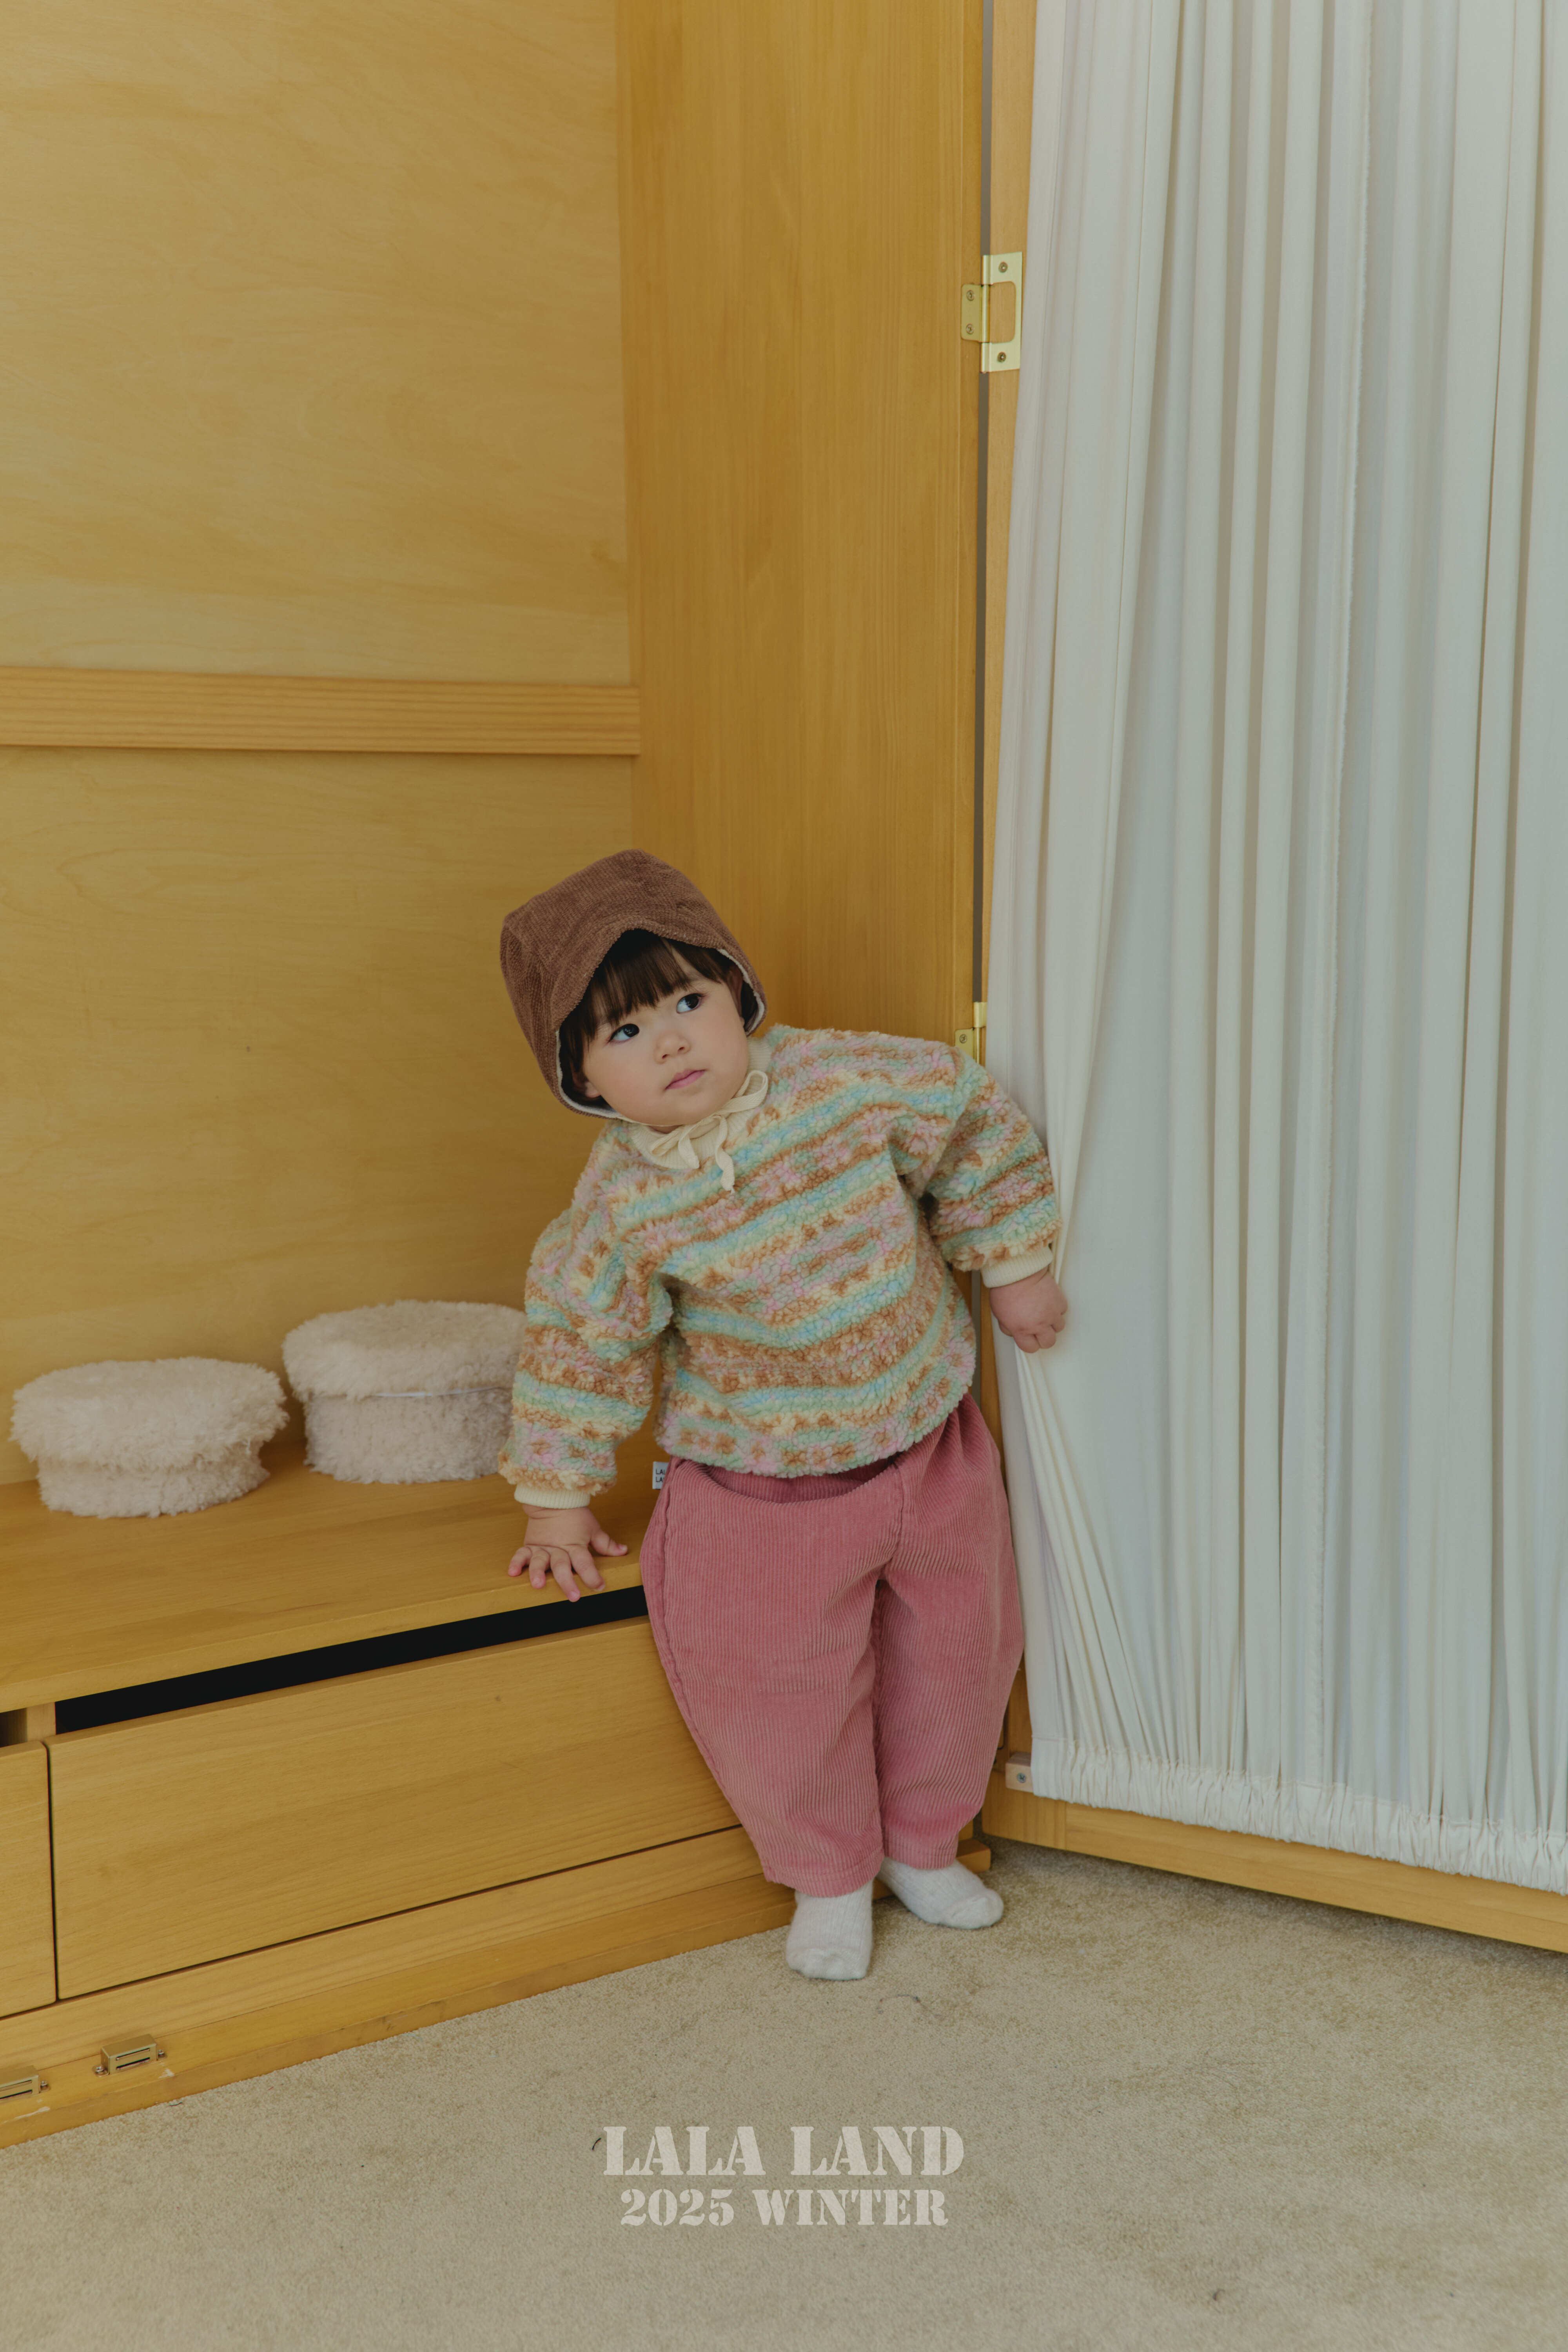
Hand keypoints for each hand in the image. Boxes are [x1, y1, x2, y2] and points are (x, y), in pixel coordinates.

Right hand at [506, 1507, 626, 1600]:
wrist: (554, 1498)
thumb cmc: (575, 1515)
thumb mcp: (593, 1529)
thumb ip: (606, 1543)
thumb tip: (623, 1551)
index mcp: (575, 1545)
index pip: (585, 1562)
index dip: (592, 1575)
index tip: (599, 1586)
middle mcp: (558, 1549)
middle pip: (562, 1566)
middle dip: (567, 1582)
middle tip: (573, 1596)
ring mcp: (542, 1547)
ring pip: (540, 1562)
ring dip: (538, 1573)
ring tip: (538, 1584)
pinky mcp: (530, 1545)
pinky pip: (521, 1554)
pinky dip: (516, 1562)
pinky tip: (513, 1572)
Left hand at [988, 1267, 1067, 1352]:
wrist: (1017, 1271)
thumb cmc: (1004, 1290)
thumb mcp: (999, 1314)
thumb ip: (1008, 1327)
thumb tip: (1015, 1332)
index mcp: (1022, 1330)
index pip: (1031, 1348)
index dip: (1029, 1343)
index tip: (1028, 1337)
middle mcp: (1039, 1324)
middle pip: (1049, 1342)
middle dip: (1043, 1337)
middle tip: (1038, 1328)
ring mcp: (1051, 1313)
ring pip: (1059, 1327)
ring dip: (1052, 1322)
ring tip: (1044, 1313)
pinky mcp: (1059, 1301)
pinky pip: (1062, 1310)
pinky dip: (1057, 1308)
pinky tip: (1048, 1302)